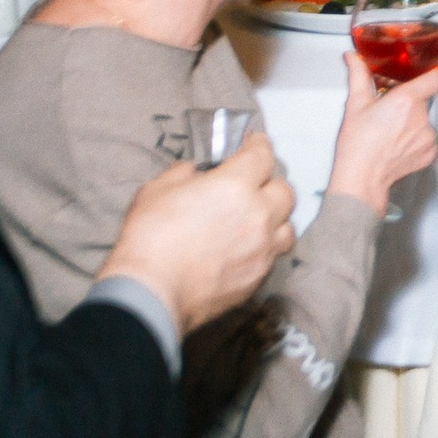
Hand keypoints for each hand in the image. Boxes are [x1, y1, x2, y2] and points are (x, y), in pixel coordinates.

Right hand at [97, 135, 295, 335]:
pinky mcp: (258, 277)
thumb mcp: (157, 189)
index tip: (253, 143)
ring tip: (256, 219)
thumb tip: (196, 174)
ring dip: (274, 218)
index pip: (262, 155)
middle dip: (269, 183)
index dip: (258, 146)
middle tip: (251, 185)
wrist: (151, 293)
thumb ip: (184, 175)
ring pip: (287, 226)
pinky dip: (264, 247)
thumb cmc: (149, 238)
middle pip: (284, 190)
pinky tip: (246, 248)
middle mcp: (258, 215)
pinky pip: (272, 256)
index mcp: (235, 185)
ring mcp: (262, 249)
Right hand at [325, 52, 437, 214]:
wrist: (362, 177)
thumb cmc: (357, 143)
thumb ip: (358, 75)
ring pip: (423, 122)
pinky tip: (397, 145)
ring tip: (390, 134)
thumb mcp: (355, 104)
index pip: (436, 79)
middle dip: (408, 105)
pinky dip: (415, 140)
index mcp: (406, 100)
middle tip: (388, 115)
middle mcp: (422, 117)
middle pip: (422, 102)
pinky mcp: (430, 153)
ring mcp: (428, 137)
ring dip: (411, 124)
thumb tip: (353, 57)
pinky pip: (426, 140)